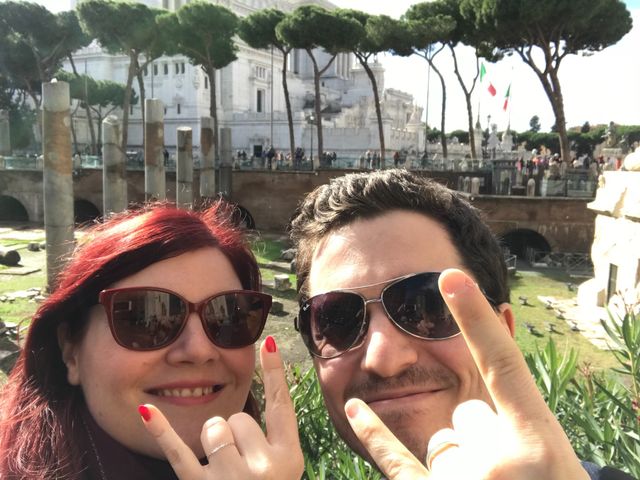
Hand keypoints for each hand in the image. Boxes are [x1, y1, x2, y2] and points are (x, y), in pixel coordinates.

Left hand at [139, 336, 303, 479]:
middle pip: (239, 418)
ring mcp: (232, 478)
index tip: (267, 342)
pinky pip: (178, 452)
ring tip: (222, 473)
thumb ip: (268, 442)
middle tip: (240, 467)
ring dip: (212, 443)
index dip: (274, 372)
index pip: (282, 405)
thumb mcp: (281, 474)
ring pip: (214, 427)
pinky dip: (161, 431)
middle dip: (234, 435)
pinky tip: (146, 410)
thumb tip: (239, 410)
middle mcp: (265, 468)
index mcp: (290, 460)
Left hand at [344, 268, 589, 478]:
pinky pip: (395, 461)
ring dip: (459, 458)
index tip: (452, 276)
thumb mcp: (552, 452)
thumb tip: (502, 315)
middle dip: (480, 433)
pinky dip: (374, 434)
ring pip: (442, 439)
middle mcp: (500, 463)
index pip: (502, 363)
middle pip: (466, 414)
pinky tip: (355, 408)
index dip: (476, 317)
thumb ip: (523, 398)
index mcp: (537, 443)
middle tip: (505, 465)